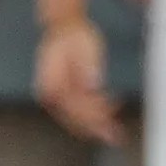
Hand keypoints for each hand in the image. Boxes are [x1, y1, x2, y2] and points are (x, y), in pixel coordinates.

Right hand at [36, 18, 123, 145]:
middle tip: (117, 136)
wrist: (64, 28)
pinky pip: (75, 113)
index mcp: (54, 83)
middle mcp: (48, 95)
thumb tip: (92, 86)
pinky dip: (90, 117)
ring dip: (95, 125)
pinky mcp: (59, 98)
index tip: (110, 124)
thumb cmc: (76, 37)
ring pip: (75, 120)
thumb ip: (88, 67)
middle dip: (96, 128)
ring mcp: (52, 98)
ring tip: (115, 127)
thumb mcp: (87, 46)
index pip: (76, 109)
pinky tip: (107, 112)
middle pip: (75, 120)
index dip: (94, 120)